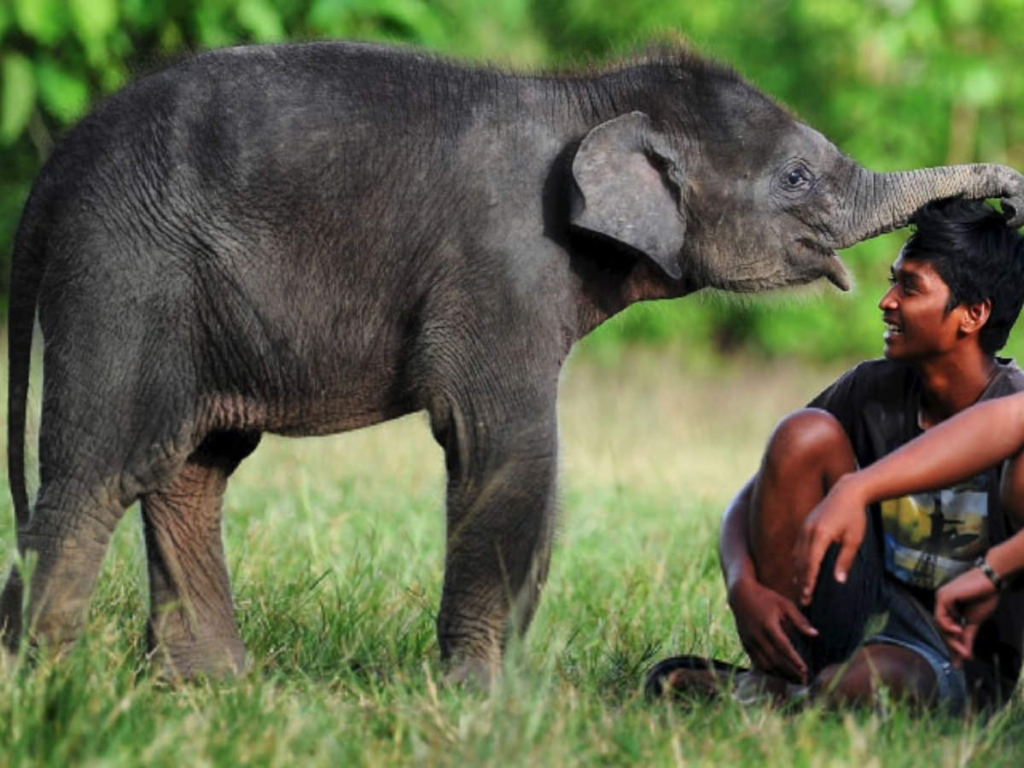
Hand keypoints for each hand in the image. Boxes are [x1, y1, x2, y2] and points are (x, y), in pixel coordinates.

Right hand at [728, 577, 817, 682]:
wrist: (741, 595)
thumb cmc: (766, 598)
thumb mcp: (785, 604)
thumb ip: (800, 620)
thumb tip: (815, 634)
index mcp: (768, 624)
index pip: (783, 647)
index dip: (794, 660)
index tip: (805, 670)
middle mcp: (757, 635)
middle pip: (774, 659)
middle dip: (790, 671)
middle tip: (803, 679)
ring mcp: (749, 641)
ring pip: (765, 664)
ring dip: (780, 674)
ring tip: (794, 680)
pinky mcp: (745, 644)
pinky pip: (756, 662)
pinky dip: (769, 671)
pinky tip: (780, 674)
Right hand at [793, 475, 867, 605]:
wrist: (847, 492)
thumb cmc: (854, 516)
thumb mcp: (854, 540)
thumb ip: (845, 560)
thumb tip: (839, 580)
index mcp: (820, 535)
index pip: (811, 564)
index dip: (808, 581)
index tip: (807, 596)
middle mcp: (808, 532)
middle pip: (801, 562)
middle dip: (802, 581)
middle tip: (804, 600)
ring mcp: (805, 528)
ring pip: (796, 554)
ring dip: (798, 572)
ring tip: (800, 588)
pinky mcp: (805, 526)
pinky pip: (797, 546)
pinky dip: (798, 560)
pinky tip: (800, 569)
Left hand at [934, 568, 999, 666]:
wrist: (992, 582)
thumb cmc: (984, 597)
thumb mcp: (974, 621)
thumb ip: (967, 637)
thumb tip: (966, 656)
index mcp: (948, 608)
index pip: (946, 629)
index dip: (953, 645)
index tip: (960, 661)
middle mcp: (942, 603)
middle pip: (942, 628)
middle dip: (952, 644)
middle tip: (963, 657)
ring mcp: (941, 598)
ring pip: (940, 623)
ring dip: (951, 638)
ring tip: (962, 648)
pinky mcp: (944, 596)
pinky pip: (942, 615)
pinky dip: (948, 625)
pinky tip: (958, 630)